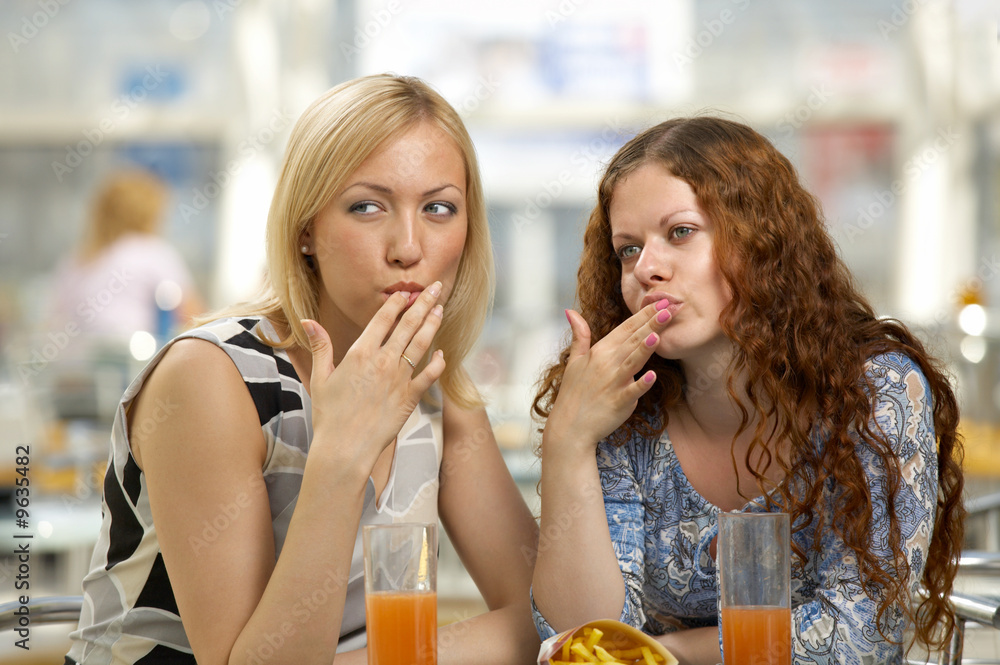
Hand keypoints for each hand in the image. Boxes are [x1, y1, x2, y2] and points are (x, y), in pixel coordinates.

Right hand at [302, 284, 445, 466]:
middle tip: (435, 287)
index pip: (383, 319)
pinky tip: (441, 353)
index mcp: (360, 353)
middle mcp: (382, 361)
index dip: (397, 303)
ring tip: (441, 309)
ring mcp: (399, 379)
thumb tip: (307, 320)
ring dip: (432, 324)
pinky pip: (429, 375)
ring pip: (421, 344)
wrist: (345, 447)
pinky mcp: (410, 398)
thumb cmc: (329, 414)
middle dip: (423, 303)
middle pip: (407, 325)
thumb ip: (320, 345)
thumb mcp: (321, 377)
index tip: (406, 292)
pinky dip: (438, 362)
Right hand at [545, 300, 671, 453]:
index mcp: (600, 351)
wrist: (570, 426)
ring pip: (633, 361)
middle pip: (633, 340)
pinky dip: (641, 384)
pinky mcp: (619, 402)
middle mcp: (607, 364)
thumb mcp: (574, 360)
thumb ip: (579, 335)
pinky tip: (652, 376)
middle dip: (652, 323)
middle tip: (670, 307)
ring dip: (646, 347)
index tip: (660, 301)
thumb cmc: (573, 393)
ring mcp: (614, 383)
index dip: (643, 314)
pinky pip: (632, 392)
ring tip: (658, 333)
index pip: (625, 328)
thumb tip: (571, 311)